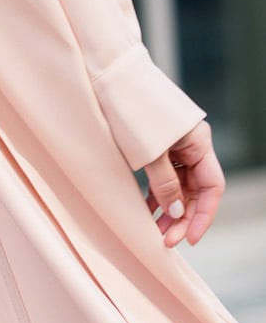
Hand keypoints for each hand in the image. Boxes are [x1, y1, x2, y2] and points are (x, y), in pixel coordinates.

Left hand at [142, 118, 223, 247]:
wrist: (111, 80)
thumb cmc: (133, 111)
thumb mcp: (149, 152)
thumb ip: (164, 182)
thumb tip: (175, 211)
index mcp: (199, 143)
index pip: (212, 187)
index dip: (203, 216)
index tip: (189, 239)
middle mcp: (192, 146)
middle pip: (195, 190)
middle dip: (183, 218)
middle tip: (165, 241)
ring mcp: (175, 147)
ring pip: (178, 187)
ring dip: (168, 210)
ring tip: (153, 233)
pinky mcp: (156, 148)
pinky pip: (162, 178)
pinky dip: (155, 196)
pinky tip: (145, 213)